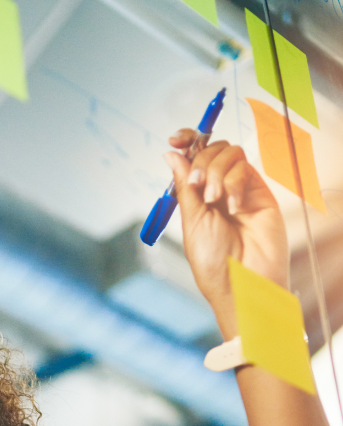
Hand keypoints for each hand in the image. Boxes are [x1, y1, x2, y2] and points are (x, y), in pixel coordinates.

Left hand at [165, 131, 287, 338]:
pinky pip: (245, 167)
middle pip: (210, 151)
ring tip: (215, 201)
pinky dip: (235, 183)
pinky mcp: (260, 191)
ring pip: (229, 153)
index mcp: (196, 197)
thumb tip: (172, 154)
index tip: (175, 139)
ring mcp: (240, 188)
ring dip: (216, 173)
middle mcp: (217, 189)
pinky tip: (234, 207)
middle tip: (199, 189)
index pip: (191, 159)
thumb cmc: (213, 261)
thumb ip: (185, 186)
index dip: (186, 143)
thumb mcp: (192, 221)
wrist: (242, 280)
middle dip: (201, 163)